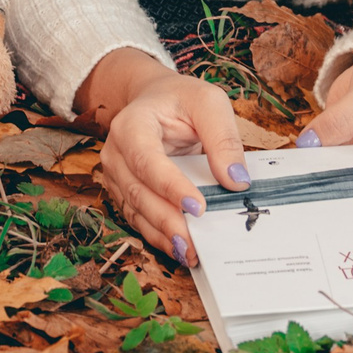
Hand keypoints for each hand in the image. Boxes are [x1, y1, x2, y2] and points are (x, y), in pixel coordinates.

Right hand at [80, 49, 248, 266]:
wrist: (155, 98)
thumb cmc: (181, 99)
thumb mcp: (209, 103)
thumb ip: (224, 138)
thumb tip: (236, 181)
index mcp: (132, 124)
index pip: (146, 159)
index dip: (170, 186)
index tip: (199, 207)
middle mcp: (116, 152)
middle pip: (137, 191)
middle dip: (166, 220)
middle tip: (194, 244)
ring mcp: (117, 174)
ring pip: (135, 210)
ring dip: (161, 235)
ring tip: (190, 254)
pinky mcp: (124, 191)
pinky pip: (138, 218)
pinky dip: (157, 236)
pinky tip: (179, 249)